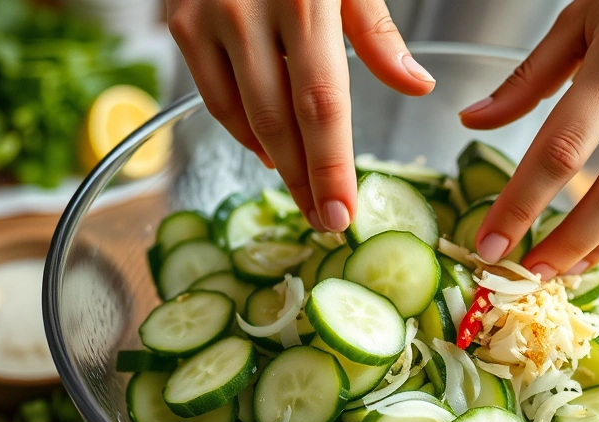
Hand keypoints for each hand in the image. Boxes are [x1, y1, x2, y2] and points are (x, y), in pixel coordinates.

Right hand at [166, 0, 435, 231]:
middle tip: (327, 222)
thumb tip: (418, 87)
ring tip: (305, 195)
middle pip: (279, 123)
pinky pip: (214, 99)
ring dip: (276, 165)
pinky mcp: (180, 24)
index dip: (331, 167)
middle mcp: (249, 14)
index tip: (342, 216)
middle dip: (305, 181)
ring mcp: (207, 20)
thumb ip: (379, 34)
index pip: (321, 104)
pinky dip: (244, 132)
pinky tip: (270, 151)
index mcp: (305, 2)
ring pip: (243, 119)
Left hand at [462, 0, 598, 278]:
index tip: (490, 240)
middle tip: (523, 276)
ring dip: (598, 247)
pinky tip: (598, 244)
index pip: (560, 148)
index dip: (522, 202)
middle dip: (563, 243)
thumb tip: (473, 121)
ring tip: (557, 272)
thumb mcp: (579, 20)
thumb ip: (527, 78)